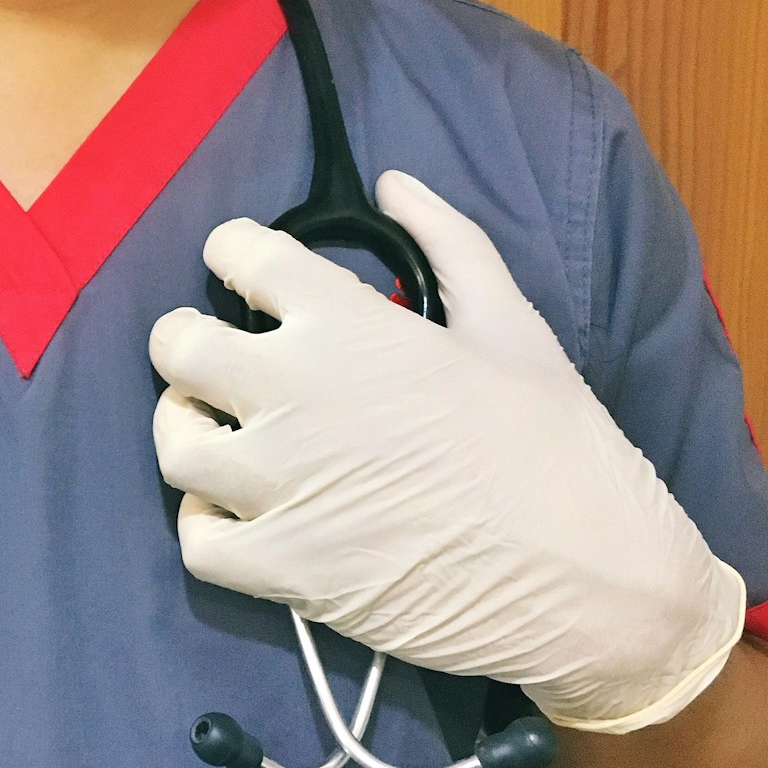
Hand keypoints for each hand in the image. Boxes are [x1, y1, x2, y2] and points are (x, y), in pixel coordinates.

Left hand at [148, 170, 746, 733]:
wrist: (593, 583)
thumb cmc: (557, 446)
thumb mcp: (512, 324)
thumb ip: (447, 242)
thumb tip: (393, 183)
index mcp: (346, 324)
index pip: (239, 254)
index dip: (237, 256)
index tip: (251, 276)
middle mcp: (291, 395)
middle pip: (177, 347)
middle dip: (190, 342)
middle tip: (224, 360)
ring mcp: (277, 487)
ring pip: (175, 443)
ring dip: (191, 431)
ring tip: (229, 438)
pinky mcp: (280, 569)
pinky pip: (195, 541)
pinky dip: (207, 527)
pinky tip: (244, 516)